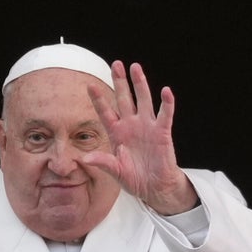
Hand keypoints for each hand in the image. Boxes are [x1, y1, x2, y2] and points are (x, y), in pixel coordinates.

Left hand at [83, 61, 198, 214]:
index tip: (90, 85)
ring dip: (140, 84)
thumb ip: (103, 163)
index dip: (99, 99)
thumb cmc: (134, 179)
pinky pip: (165, 115)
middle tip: (116, 64)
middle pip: (124, 99)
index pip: (105, 112)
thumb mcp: (116, 172)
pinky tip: (166, 91)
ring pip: (143, 100)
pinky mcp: (162, 132)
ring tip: (136, 67)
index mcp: (116, 133)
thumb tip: (85, 159)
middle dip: (120, 82)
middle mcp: (131, 125)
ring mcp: (147, 127)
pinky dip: (166, 103)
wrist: (154, 188)